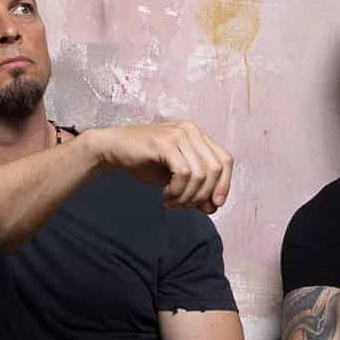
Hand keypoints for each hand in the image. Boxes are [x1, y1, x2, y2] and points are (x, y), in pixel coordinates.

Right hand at [97, 121, 233, 214]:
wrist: (113, 149)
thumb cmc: (145, 161)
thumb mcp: (175, 178)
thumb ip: (196, 190)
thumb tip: (213, 207)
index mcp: (199, 135)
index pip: (226, 160)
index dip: (224, 185)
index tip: (214, 205)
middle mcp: (192, 131)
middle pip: (216, 168)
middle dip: (203, 194)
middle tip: (186, 206)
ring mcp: (178, 135)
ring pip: (199, 174)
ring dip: (187, 196)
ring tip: (173, 202)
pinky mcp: (164, 143)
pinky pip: (183, 173)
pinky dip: (177, 190)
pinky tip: (165, 195)